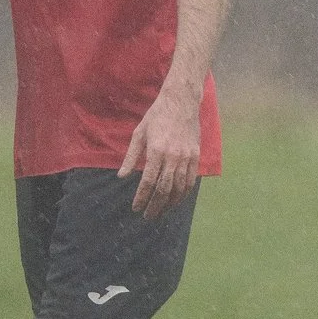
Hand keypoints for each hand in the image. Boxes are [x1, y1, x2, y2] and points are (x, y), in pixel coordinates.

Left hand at [119, 90, 202, 218]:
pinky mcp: (196, 156)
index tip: (136, 208)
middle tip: (148, 216)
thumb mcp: (139, 133)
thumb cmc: (157, 116)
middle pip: (164, 189)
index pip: (148, 181)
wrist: (181, 102)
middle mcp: (173, 157)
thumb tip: (121, 176)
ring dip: (170, 203)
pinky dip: (184, 193)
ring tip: (161, 212)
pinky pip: (191, 180)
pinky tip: (177, 200)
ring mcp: (186, 157)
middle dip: (155, 205)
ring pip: (179, 188)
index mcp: (157, 151)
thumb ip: (131, 157)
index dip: (142, 197)